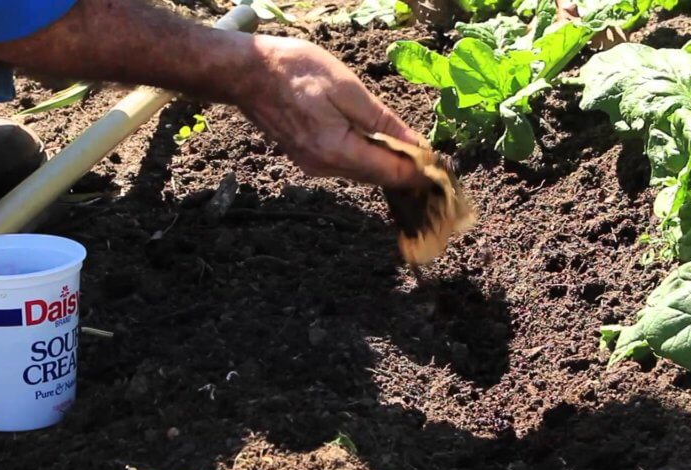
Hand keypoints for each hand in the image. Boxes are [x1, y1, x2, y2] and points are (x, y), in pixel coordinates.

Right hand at [237, 35, 429, 188]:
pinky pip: (347, 165)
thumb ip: (382, 121)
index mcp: (338, 150)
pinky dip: (369, 159)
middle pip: (378, 178)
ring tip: (415, 155)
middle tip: (437, 162)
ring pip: (363, 173)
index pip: (391, 173)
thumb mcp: (347, 89)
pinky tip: (381, 147)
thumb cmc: (295, 71)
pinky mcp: (307, 158)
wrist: (247, 73)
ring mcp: (314, 165)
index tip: (443, 167)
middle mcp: (326, 167)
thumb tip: (414, 144)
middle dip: (408, 172)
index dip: (421, 172)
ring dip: (389, 166)